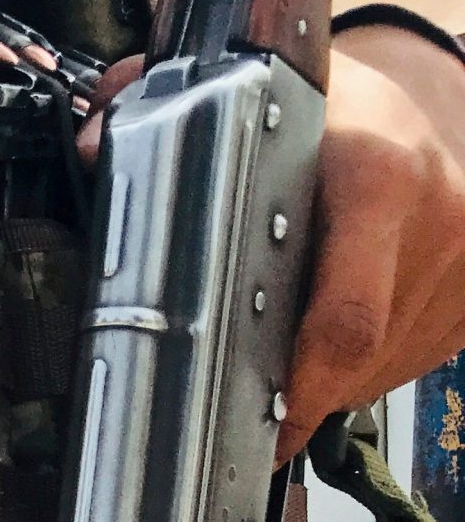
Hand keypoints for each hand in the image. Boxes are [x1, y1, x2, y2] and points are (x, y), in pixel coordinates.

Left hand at [81, 25, 464, 461]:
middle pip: (354, 360)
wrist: (419, 99)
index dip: (291, 388)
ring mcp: (461, 263)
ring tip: (276, 355)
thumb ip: (162, 111)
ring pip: (378, 372)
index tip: (241, 424)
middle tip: (237, 421)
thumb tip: (94, 142)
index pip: (339, 318)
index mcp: (375, 173)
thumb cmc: (330, 110)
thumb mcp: (253, 97)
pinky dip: (360, 369)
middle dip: (292, 398)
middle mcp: (435, 220)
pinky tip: (322, 340)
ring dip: (321, 383)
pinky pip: (407, 363)